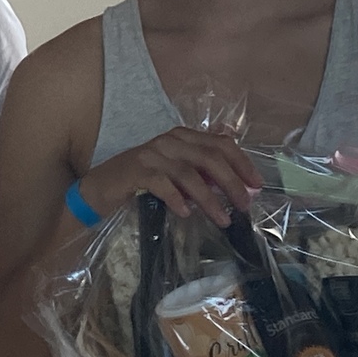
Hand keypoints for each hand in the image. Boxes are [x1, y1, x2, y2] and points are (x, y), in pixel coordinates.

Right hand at [76, 127, 260, 226]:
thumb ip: (202, 175)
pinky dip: (177, 199)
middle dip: (232, 183)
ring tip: (222, 219)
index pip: (221, 143)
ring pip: (189, 173)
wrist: (100, 188)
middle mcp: (169, 140)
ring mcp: (151, 154)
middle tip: (245, 206)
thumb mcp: (176, 174)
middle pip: (209, 157)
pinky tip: (187, 213)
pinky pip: (163, 183)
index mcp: (182, 137)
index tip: (256, 185)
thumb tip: (236, 188)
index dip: (242, 163)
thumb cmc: (142, 182)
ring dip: (210, 199)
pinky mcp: (136, 170)